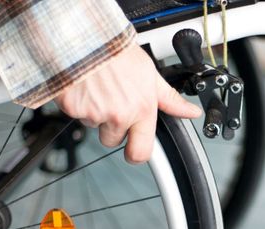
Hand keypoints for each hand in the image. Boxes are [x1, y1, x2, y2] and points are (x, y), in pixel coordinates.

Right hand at [55, 43, 201, 163]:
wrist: (88, 38)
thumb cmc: (118, 53)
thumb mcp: (150, 75)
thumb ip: (170, 99)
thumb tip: (191, 112)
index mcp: (142, 110)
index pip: (141, 153)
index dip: (136, 154)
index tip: (133, 150)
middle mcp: (119, 115)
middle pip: (113, 140)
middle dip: (112, 128)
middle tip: (112, 103)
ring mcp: (95, 114)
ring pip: (94, 126)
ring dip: (95, 113)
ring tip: (99, 89)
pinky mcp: (74, 109)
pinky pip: (76, 115)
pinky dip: (78, 104)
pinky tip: (84, 87)